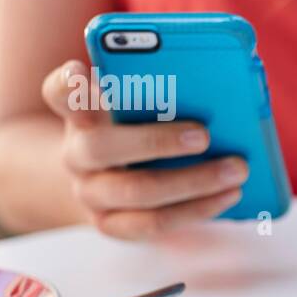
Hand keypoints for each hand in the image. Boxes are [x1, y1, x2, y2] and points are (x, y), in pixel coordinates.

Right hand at [42, 60, 248, 238]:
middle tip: (204, 135)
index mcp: (79, 113)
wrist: (105, 179)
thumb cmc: (134, 129)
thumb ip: (160, 90)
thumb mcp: (136, 106)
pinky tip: (230, 194)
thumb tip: (223, 81)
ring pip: (136, 191)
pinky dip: (197, 209)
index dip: (69, 84)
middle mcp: (77, 153)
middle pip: (101, 147)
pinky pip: (154, 223)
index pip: (60, 92)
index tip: (82, 71)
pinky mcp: (112, 225)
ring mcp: (91, 193)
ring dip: (193, 182)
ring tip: (237, 170)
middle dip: (156, 141)